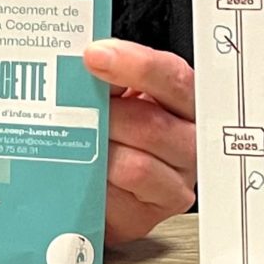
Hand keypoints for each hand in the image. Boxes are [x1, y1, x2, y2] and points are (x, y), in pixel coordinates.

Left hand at [82, 38, 197, 246]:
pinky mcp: (161, 207)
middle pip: (153, 124)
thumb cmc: (113, 134)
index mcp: (183, 99)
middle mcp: (189, 138)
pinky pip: (128, 190)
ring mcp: (179, 177)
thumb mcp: (114, 98)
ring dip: (102, 148)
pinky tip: (88, 170)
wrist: (104, 187)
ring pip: (138, 162)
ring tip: (79, 142)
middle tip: (73, 111)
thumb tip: (86, 62)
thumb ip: (110, 80)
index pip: (171, 76)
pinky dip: (102, 178)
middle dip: (106, 115)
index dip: (134, 65)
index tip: (94, 56)